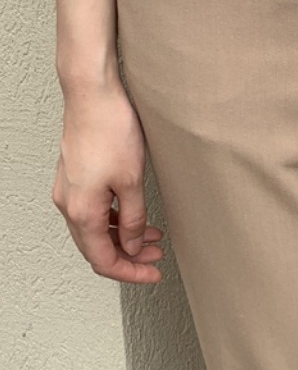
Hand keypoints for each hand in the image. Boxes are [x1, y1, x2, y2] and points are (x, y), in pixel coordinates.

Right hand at [52, 82, 163, 283]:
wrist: (92, 95)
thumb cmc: (111, 131)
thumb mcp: (132, 181)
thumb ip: (133, 219)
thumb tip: (132, 245)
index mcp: (82, 212)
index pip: (104, 260)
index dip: (130, 272)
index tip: (153, 275)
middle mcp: (68, 205)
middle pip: (97, 248)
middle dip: (129, 257)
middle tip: (157, 258)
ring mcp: (68, 191)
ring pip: (94, 230)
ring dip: (122, 237)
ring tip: (153, 237)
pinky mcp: (74, 177)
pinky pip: (91, 211)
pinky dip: (113, 219)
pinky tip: (134, 215)